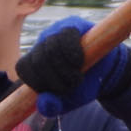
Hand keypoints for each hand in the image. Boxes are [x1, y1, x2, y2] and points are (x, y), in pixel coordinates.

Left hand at [15, 16, 130, 117]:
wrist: (107, 72)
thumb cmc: (82, 86)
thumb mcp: (66, 102)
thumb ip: (51, 106)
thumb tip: (43, 103)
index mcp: (34, 60)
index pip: (23, 67)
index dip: (37, 82)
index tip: (55, 91)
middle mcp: (42, 43)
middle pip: (37, 59)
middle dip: (53, 78)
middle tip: (70, 86)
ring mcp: (56, 31)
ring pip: (51, 47)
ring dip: (63, 68)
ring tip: (77, 77)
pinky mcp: (73, 24)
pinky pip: (66, 35)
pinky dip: (72, 52)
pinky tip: (79, 62)